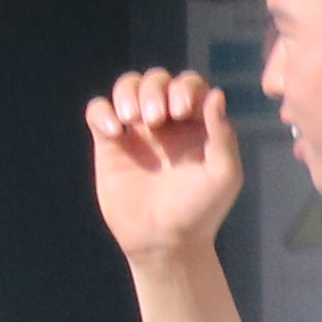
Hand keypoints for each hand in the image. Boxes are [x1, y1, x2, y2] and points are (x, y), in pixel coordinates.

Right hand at [86, 67, 245, 267]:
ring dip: (129, 92)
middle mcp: (167, 122)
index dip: (184, 88)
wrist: (164, 241)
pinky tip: (115, 132)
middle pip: (157, 79)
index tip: (181, 111)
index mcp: (197, 124)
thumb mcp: (223, 174)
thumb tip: (217, 94)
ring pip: (127, 87)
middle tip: (155, 120)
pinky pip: (98, 110)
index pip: (189, 84)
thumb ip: (222, 135)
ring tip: (133, 119)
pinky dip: (102, 111)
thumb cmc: (200, 210)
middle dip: (155, 90)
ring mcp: (137, 131)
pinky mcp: (109, 144)